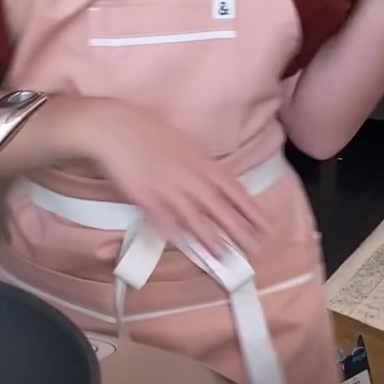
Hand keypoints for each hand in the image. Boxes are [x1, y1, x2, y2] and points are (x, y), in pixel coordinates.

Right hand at [79, 99, 267, 256]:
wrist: (116, 128)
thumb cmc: (152, 134)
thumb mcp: (186, 146)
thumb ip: (202, 168)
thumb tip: (218, 186)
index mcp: (202, 163)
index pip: (234, 189)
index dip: (251, 209)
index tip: (267, 225)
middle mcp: (190, 176)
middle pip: (219, 206)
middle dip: (239, 229)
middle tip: (257, 248)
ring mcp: (167, 187)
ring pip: (193, 215)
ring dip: (209, 236)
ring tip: (223, 255)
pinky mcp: (144, 196)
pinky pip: (161, 217)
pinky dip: (172, 231)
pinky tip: (181, 245)